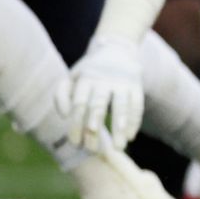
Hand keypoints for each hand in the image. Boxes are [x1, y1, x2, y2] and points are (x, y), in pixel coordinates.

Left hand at [55, 35, 143, 150]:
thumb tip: (64, 117)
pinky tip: (131, 136)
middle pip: (98, 104)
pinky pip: (137, 104)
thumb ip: (62, 96)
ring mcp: (123, 82)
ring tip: (119, 147)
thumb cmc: (89, 71)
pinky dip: (135, 121)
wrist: (116, 49)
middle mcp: (104, 79)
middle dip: (94, 126)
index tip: (75, 143)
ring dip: (120, 127)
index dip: (76, 124)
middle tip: (93, 148)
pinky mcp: (137, 85)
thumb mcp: (71, 78)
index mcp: (85, 78)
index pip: (79, 103)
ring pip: (121, 105)